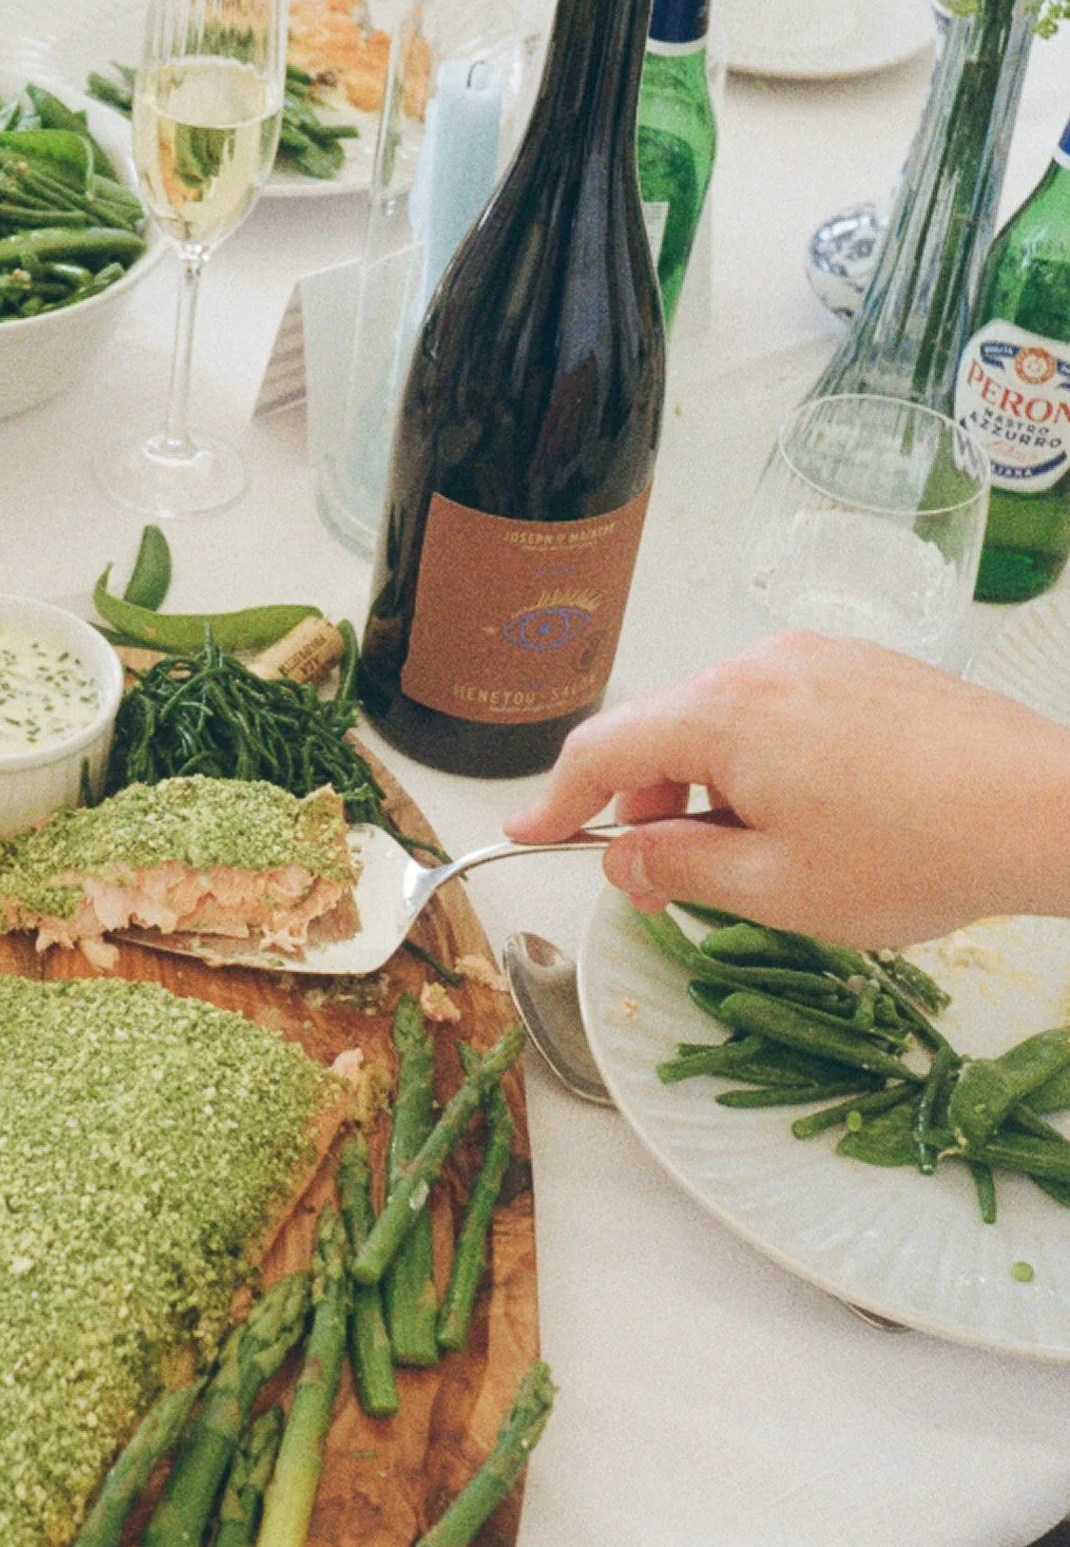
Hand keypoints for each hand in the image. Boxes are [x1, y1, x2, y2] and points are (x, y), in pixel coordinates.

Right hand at [503, 630, 1069, 947]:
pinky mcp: (867, 669)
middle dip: (645, 806)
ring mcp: (820, 659)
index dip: (555, 799)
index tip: (528, 834)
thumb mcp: (773, 887)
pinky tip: (802, 820)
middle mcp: (763, 665)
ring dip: (707, 787)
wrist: (1043, 809)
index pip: (603, 749)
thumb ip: (678, 868)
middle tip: (663, 883)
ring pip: (724, 721)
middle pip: (663, 730)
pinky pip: (781, 711)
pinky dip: (761, 763)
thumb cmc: (914, 850)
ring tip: (745, 860)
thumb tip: (622, 855)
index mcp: (723, 712)